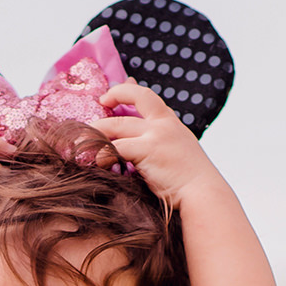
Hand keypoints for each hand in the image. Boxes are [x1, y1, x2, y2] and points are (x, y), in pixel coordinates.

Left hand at [92, 83, 223, 206]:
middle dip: (99, 121)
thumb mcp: (179, 153)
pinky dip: (102, 155)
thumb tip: (136, 148)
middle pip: (122, 114)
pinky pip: (115, 147)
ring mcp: (155, 135)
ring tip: (81, 147)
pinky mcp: (147, 150)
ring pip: (114, 127)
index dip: (123, 92)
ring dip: (94, 136)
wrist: (205, 194)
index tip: (107, 97)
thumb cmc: (191, 183)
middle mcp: (163, 123)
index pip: (144, 96)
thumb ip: (162, 142)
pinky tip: (96, 163)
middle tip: (84, 131)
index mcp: (171, 122)